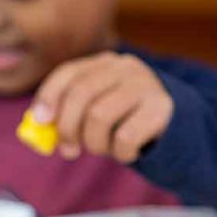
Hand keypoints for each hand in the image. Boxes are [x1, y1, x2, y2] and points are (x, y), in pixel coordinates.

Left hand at [32, 51, 173, 162]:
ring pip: (99, 116)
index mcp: (104, 63)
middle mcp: (125, 68)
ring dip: (95, 143)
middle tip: (68, 150)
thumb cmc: (126, 120)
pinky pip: (125, 136)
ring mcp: (145, 85)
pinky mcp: (162, 108)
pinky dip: (120, 153)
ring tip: (104, 149)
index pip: (68, 73)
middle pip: (81, 94)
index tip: (41, 121)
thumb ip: (69, 114)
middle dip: (67, 127)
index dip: (49, 97)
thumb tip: (39, 126)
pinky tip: (127, 153)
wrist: (177, 125)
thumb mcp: (97, 111)